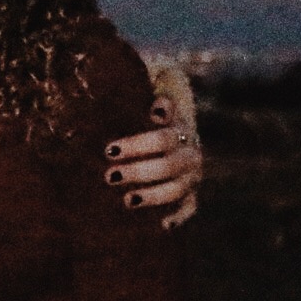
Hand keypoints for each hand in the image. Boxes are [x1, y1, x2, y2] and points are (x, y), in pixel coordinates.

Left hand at [105, 88, 201, 229]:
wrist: (169, 123)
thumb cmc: (144, 101)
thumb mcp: (146, 81)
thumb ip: (145, 75)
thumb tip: (144, 89)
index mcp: (179, 124)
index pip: (163, 135)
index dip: (138, 142)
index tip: (109, 149)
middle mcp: (190, 149)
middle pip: (168, 163)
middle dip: (138, 170)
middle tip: (108, 174)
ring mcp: (192, 173)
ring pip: (178, 188)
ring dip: (154, 195)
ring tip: (127, 199)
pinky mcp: (190, 193)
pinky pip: (190, 207)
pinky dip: (179, 216)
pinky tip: (162, 225)